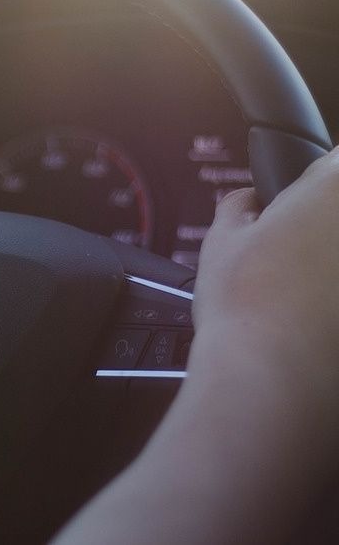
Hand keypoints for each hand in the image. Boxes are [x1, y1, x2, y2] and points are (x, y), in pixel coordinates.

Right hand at [193, 149, 338, 435]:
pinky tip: (319, 327)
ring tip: (308, 298)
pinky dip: (331, 308)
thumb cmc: (247, 310)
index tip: (299, 202)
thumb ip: (239, 208)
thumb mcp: (221, 244)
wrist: (275, 386)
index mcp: (337, 188)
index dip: (316, 181)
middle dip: (323, 232)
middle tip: (299, 256)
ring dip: (328, 270)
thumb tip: (247, 203)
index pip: (336, 162)